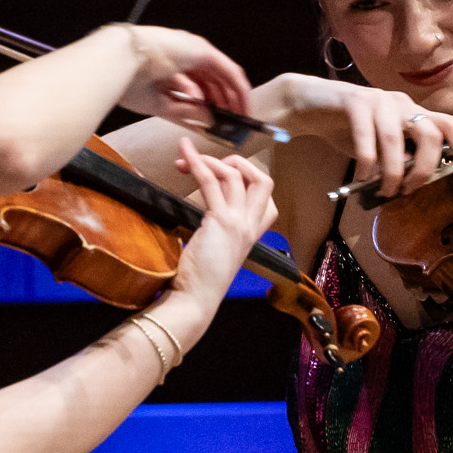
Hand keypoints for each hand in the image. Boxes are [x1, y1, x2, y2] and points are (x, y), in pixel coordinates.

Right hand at [117, 26, 253, 133]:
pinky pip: (228, 72)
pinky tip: (241, 107)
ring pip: (224, 76)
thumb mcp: (162, 104)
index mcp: (172, 64)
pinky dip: (237, 90)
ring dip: (234, 98)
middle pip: (215, 80)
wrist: (118, 62)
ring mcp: (195, 51)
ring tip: (240, 119)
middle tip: (234, 122)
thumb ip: (187, 111)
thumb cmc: (128, 80)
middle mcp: (186, 55)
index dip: (211, 102)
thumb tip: (210, 120)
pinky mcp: (203, 51)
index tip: (218, 119)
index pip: (199, 84)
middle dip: (226, 102)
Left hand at [168, 149, 279, 309]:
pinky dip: (197, 162)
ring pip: (236, 175)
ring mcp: (239, 223)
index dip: (249, 180)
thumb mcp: (215, 250)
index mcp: (250, 235)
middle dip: (239, 163)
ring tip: (187, 157)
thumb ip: (216, 231)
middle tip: (212, 164)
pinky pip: (211, 181)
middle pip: (263, 180)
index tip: (222, 176)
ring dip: (210, 160)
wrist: (196, 299)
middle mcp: (250, 227)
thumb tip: (202, 216)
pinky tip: (185, 153)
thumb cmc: (199, 281)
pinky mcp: (221, 221)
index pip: (267, 199)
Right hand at [270, 73, 452, 195]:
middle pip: (429, 134)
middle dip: (424, 168)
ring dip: (391, 172)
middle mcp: (401, 103)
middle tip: (409, 189)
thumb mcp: (380, 147)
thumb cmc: (347, 129)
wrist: (309, 105)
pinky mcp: (354, 101)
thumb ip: (400, 158)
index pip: (450, 123)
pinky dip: (367, 163)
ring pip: (396, 140)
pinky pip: (367, 138)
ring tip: (382, 189)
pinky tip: (361, 176)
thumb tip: (414, 181)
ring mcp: (379, 99)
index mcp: (412, 113)